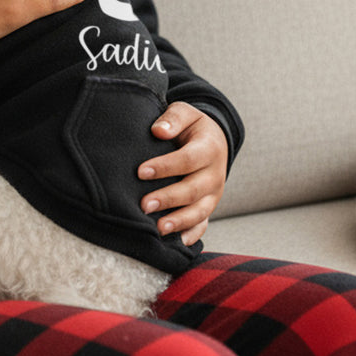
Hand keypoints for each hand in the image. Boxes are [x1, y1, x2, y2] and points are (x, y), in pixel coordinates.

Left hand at [138, 103, 228, 244]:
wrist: (213, 139)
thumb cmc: (192, 126)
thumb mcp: (185, 113)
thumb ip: (173, 119)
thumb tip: (158, 131)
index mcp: (209, 148)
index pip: (188, 160)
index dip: (165, 167)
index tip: (141, 172)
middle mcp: (215, 174)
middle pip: (193, 190)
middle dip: (169, 198)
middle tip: (144, 205)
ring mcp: (213, 193)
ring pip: (200, 211)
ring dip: (180, 221)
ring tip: (159, 228)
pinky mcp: (208, 206)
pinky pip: (204, 223)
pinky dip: (193, 234)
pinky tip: (178, 242)